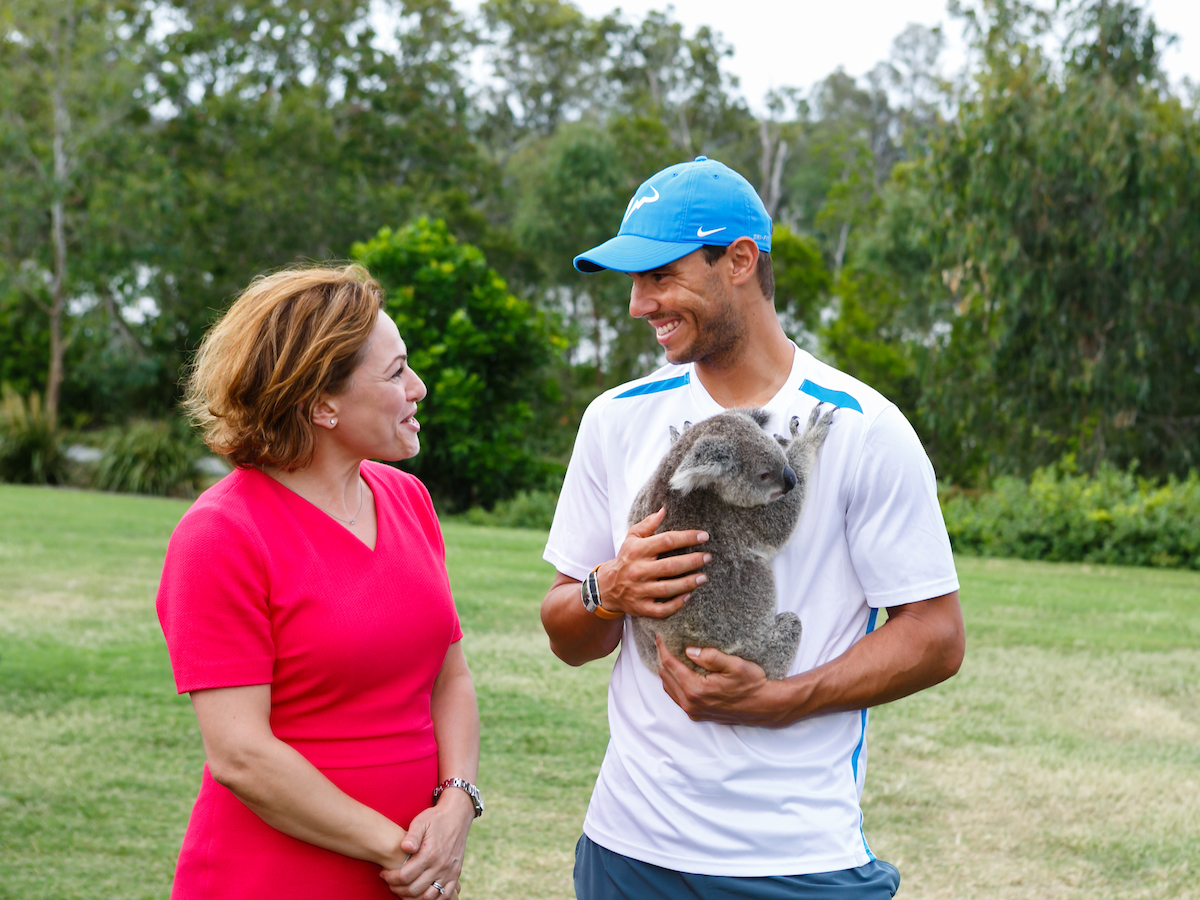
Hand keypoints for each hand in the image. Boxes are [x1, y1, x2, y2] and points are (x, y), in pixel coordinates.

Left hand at [379, 791, 473, 898]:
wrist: (457, 815)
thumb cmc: (435, 818)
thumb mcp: (421, 822)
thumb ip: (412, 836)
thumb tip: (404, 848)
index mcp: (430, 853)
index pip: (405, 876)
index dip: (391, 878)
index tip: (384, 873)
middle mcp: (441, 865)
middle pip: (414, 889)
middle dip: (397, 889)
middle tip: (390, 882)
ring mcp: (449, 872)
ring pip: (428, 896)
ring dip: (412, 897)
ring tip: (403, 888)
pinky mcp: (455, 874)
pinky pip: (444, 896)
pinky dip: (431, 899)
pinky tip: (420, 894)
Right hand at [596, 508, 710, 618]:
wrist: (607, 587)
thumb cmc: (626, 559)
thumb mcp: (631, 539)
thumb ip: (647, 524)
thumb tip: (664, 510)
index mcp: (637, 551)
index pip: (666, 541)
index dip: (687, 537)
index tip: (704, 536)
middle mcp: (638, 570)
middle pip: (670, 566)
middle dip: (692, 561)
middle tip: (708, 557)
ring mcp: (639, 591)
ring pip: (668, 588)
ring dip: (688, 583)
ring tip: (703, 577)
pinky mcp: (641, 608)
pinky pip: (662, 610)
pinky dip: (676, 604)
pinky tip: (689, 596)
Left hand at [656, 634, 794, 726]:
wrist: (764, 706)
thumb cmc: (752, 685)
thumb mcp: (735, 665)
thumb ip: (710, 657)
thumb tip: (689, 651)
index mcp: (696, 690)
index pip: (669, 665)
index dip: (663, 649)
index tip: (660, 636)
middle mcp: (691, 703)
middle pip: (665, 676)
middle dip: (662, 658)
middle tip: (664, 643)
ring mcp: (693, 711)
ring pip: (669, 688)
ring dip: (667, 672)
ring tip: (670, 655)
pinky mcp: (698, 714)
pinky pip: (677, 697)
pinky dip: (674, 683)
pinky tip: (680, 673)